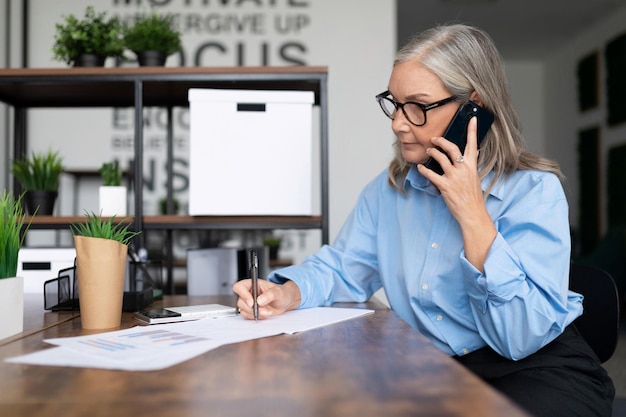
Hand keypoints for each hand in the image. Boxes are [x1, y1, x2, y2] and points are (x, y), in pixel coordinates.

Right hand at [232, 279, 300, 319]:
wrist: (286, 302)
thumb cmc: (282, 293)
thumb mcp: (279, 292)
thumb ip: (270, 294)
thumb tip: (260, 300)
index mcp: (253, 284)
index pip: (240, 287)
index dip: (243, 295)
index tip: (252, 303)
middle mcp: (249, 292)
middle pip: (240, 301)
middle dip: (251, 308)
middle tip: (263, 310)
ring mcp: (249, 302)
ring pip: (243, 309)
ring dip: (254, 313)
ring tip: (267, 312)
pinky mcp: (250, 311)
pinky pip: (247, 316)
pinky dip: (255, 317)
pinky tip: (264, 315)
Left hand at [417, 117, 495, 270]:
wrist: (472, 213)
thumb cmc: (472, 198)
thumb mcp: (473, 179)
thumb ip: (467, 168)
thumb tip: (460, 160)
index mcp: (472, 166)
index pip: (473, 144)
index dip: (472, 131)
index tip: (471, 119)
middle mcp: (464, 169)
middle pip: (452, 148)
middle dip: (441, 141)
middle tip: (434, 139)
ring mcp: (454, 177)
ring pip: (440, 158)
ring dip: (432, 153)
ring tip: (428, 151)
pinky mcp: (445, 186)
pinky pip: (431, 174)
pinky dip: (424, 170)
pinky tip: (420, 167)